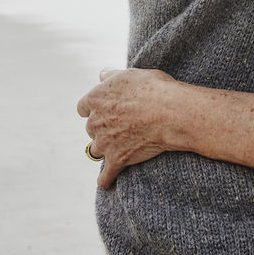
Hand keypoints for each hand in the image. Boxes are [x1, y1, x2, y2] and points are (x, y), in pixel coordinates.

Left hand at [77, 67, 182, 188]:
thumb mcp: (130, 73)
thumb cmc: (154, 88)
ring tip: (118, 147)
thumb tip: (101, 75)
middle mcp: (95, 121)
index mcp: (95, 98)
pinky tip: (107, 181)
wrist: (170, 112)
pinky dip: (105, 179)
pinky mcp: (116, 160)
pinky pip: (104, 177)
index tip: (104, 109)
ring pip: (95, 150)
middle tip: (120, 124)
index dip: (94, 108)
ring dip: (104, 149)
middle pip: (91, 128)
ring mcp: (104, 143)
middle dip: (102, 127)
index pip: (83, 107)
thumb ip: (111, 76)